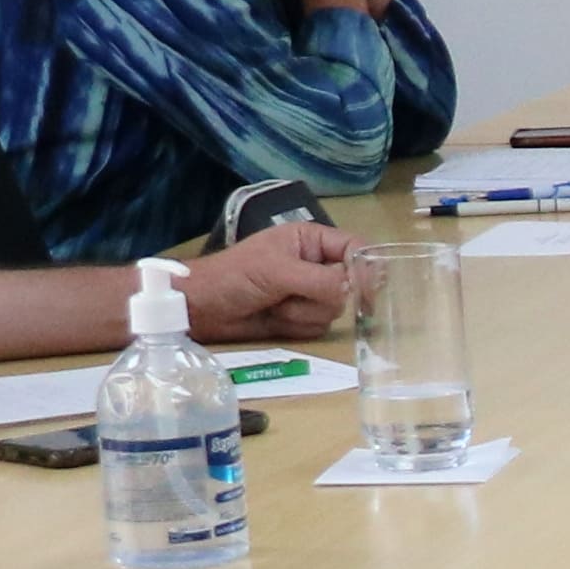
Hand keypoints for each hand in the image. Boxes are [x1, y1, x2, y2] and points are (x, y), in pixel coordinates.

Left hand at [181, 218, 360, 338]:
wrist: (202, 308)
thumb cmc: (234, 276)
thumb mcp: (278, 270)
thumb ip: (320, 279)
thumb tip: (353, 291)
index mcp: (311, 241)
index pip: (355, 249)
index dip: (366, 268)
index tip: (367, 289)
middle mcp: (315, 265)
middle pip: (350, 285)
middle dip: (320, 295)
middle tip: (293, 293)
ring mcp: (309, 293)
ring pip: (335, 310)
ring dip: (303, 312)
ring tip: (274, 304)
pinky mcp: (301, 318)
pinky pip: (320, 328)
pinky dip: (297, 326)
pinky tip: (274, 318)